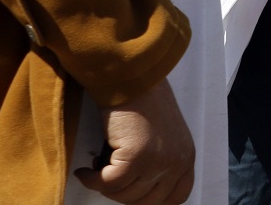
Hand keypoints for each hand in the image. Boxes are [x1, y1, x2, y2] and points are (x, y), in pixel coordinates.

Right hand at [74, 79, 194, 204]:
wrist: (131, 78)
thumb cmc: (142, 101)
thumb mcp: (164, 135)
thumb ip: (160, 159)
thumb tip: (137, 187)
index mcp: (186, 156)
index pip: (175, 197)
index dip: (150, 201)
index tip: (130, 194)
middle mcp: (176, 162)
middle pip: (146, 202)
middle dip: (122, 194)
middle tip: (106, 177)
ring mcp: (158, 161)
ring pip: (124, 194)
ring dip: (104, 186)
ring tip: (97, 168)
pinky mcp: (135, 157)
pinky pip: (107, 183)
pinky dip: (91, 180)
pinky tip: (85, 171)